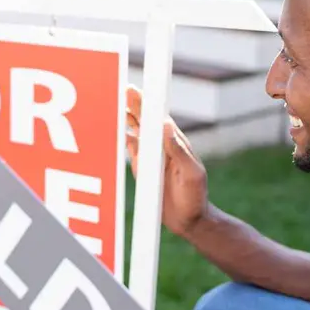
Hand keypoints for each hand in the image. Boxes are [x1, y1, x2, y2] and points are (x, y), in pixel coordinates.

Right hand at [125, 85, 210, 236]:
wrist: (189, 220)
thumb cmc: (195, 197)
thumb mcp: (191, 174)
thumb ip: (179, 151)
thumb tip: (164, 125)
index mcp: (175, 143)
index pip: (160, 117)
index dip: (149, 103)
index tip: (139, 90)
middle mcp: (162, 145)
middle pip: (145, 120)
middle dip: (135, 103)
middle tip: (123, 88)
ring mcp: (150, 155)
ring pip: (136, 130)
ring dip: (126, 117)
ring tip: (115, 102)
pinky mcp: (141, 167)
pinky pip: (130, 148)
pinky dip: (121, 136)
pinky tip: (114, 127)